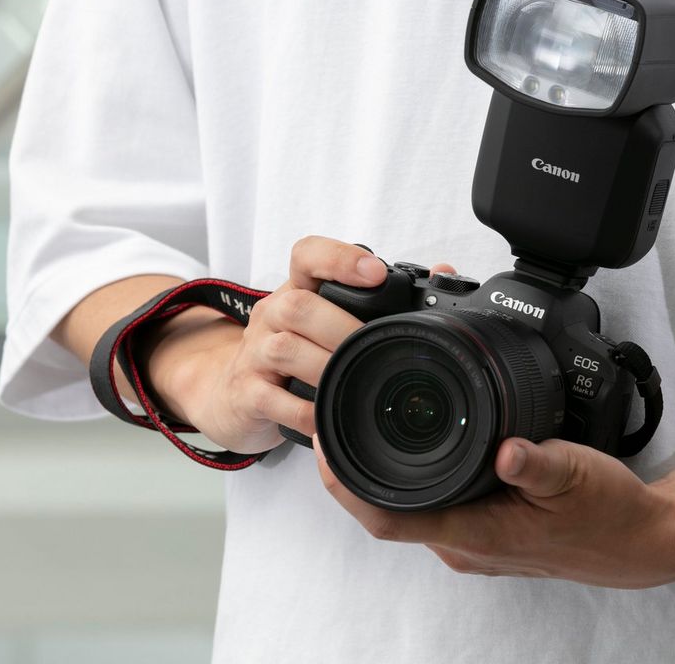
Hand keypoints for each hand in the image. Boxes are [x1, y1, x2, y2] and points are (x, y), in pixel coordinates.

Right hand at [155, 236, 454, 453]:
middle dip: (341, 327)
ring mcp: (254, 353)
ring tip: (352, 383)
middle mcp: (271, 314)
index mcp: (296, 290)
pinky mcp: (246, 393)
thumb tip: (443, 273)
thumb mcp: (324, 317)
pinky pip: (273, 399)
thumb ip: (376, 299)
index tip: (376, 272)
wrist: (231, 392)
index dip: (340, 257)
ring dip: (325, 367)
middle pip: (297, 305)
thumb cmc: (292, 351)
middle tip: (373, 348)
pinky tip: (327, 419)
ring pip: (283, 348)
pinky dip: (305, 412)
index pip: (307, 255)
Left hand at [314, 434, 674, 588]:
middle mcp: (466, 542)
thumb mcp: (576, 474)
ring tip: (356, 428)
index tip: (321, 444)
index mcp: (477, 533)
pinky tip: (411, 448)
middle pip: (385, 512)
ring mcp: (474, 539)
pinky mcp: (485, 529)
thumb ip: (539, 463)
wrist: (640, 541)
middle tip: (330, 422)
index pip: (387, 519)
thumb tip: (508, 451)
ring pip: (406, 507)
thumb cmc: (608, 513)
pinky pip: (431, 504)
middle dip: (349, 472)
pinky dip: (409, 477)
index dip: (344, 486)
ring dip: (375, 474)